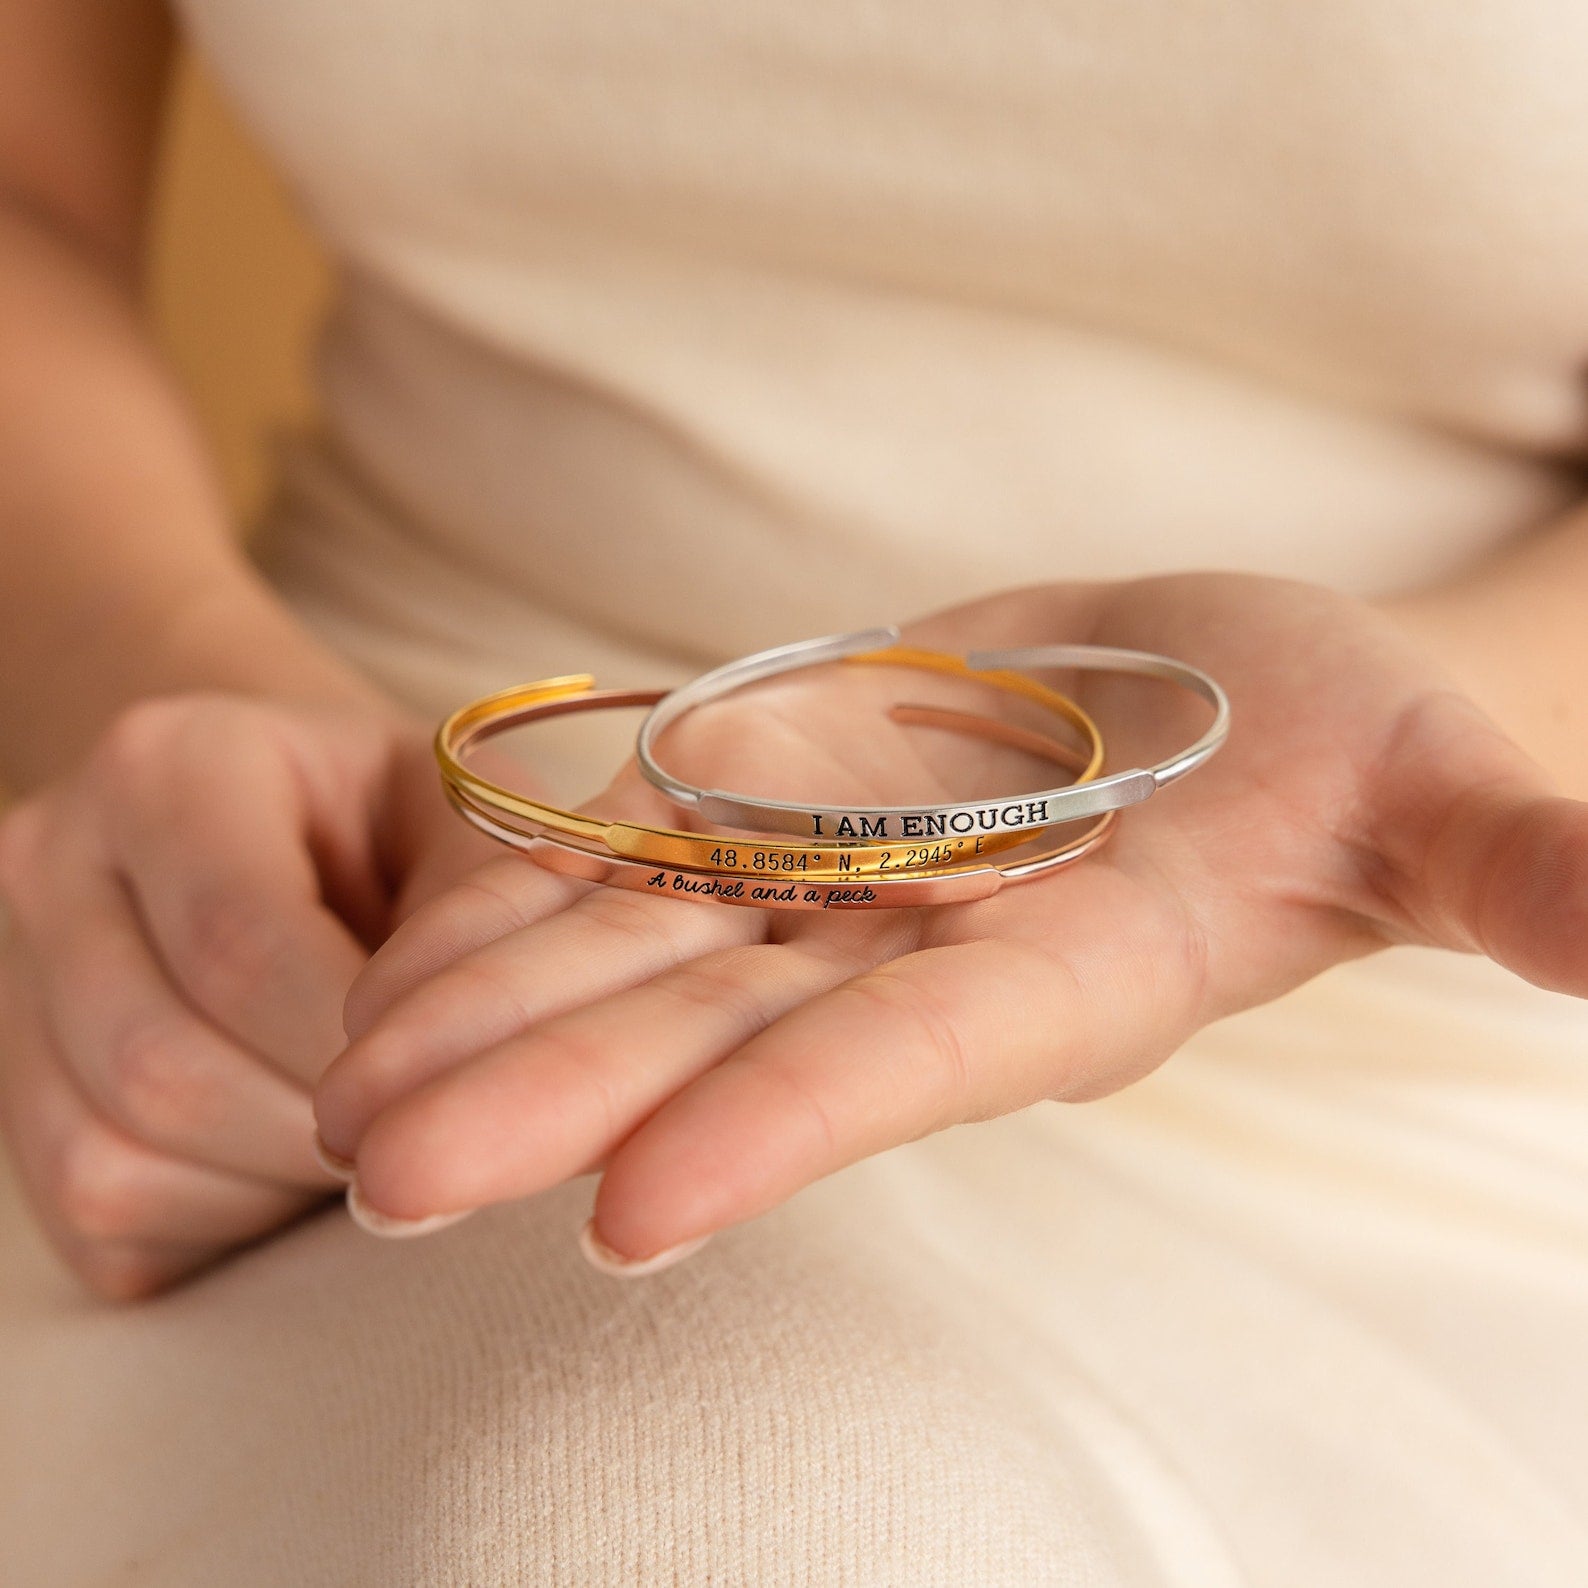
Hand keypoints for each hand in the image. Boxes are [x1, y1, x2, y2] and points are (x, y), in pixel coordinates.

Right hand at [0, 691, 496, 1297]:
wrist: (300, 833)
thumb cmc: (399, 829)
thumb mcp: (463, 819)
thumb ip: (487, 908)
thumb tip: (499, 1059)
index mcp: (169, 765)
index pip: (237, 938)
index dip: (349, 1044)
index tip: (445, 1082)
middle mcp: (54, 860)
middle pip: (159, 1064)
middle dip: (315, 1131)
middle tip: (419, 1129)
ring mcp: (10, 980)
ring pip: (112, 1157)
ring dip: (270, 1186)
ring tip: (365, 1136)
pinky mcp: (11, 1093)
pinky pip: (96, 1215)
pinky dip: (218, 1223)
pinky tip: (291, 1161)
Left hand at [314, 574, 1587, 1268]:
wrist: (1215, 684)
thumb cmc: (1346, 738)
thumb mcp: (1430, 783)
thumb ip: (1505, 865)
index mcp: (1063, 972)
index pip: (908, 1063)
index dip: (785, 1129)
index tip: (631, 1217)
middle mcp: (918, 946)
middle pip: (719, 1032)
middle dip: (554, 1100)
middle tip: (373, 1178)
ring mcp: (833, 874)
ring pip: (639, 952)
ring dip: (491, 1009)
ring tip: (336, 1081)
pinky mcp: (782, 796)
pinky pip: (633, 850)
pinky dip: (519, 889)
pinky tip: (394, 935)